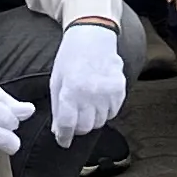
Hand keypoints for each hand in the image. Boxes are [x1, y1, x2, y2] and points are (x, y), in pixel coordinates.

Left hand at [44, 22, 125, 141]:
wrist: (93, 35)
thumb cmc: (70, 57)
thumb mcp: (57, 81)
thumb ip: (58, 108)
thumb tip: (58, 131)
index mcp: (70, 90)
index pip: (67, 125)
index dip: (64, 137)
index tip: (63, 141)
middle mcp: (90, 93)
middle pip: (85, 127)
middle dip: (78, 128)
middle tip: (75, 120)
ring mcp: (107, 91)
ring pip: (100, 121)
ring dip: (92, 119)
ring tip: (87, 105)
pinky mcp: (120, 89)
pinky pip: (112, 112)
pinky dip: (105, 111)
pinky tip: (99, 99)